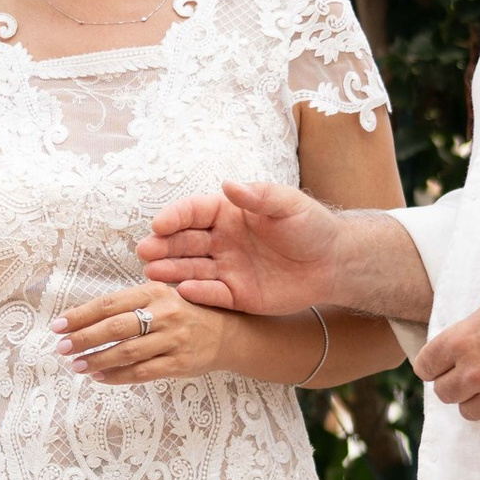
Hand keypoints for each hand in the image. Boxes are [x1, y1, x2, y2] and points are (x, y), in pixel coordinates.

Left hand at [56, 284, 236, 383]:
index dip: (80, 315)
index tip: (58, 326)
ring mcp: (172, 339)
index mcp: (153, 292)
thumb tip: (83, 320)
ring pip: (126, 352)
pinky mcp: (179, 363)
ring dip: (96, 360)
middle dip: (83, 339)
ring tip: (76, 365)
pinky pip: (142, 372)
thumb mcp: (160, 298)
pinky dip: (117, 376)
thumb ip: (129, 305)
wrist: (228, 334)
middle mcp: (163, 313)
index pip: (108, 303)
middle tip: (61, 348)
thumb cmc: (184, 314)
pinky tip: (99, 377)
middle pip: (114, 327)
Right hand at [137, 177, 344, 313]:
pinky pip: (213, 295)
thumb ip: (259, 196)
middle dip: (163, 245)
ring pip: (192, 269)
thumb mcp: (288, 204)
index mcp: (230, 214)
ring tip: (152, 271)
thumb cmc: (312, 227)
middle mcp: (222, 241)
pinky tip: (184, 291)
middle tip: (145, 250)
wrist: (334, 263)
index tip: (159, 224)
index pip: (194, 212)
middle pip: (185, 241)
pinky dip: (198, 294)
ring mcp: (227, 268)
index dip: (175, 217)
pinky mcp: (237, 295)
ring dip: (171, 270)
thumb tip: (229, 184)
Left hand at [421, 279, 479, 429]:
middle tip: (466, 377)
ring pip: (468, 412)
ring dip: (475, 401)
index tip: (439, 367)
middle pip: (443, 393)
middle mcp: (475, 372)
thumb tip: (457, 346)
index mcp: (463, 341)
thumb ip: (470, 330)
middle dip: (452, 384)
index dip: (432, 366)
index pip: (426, 366)